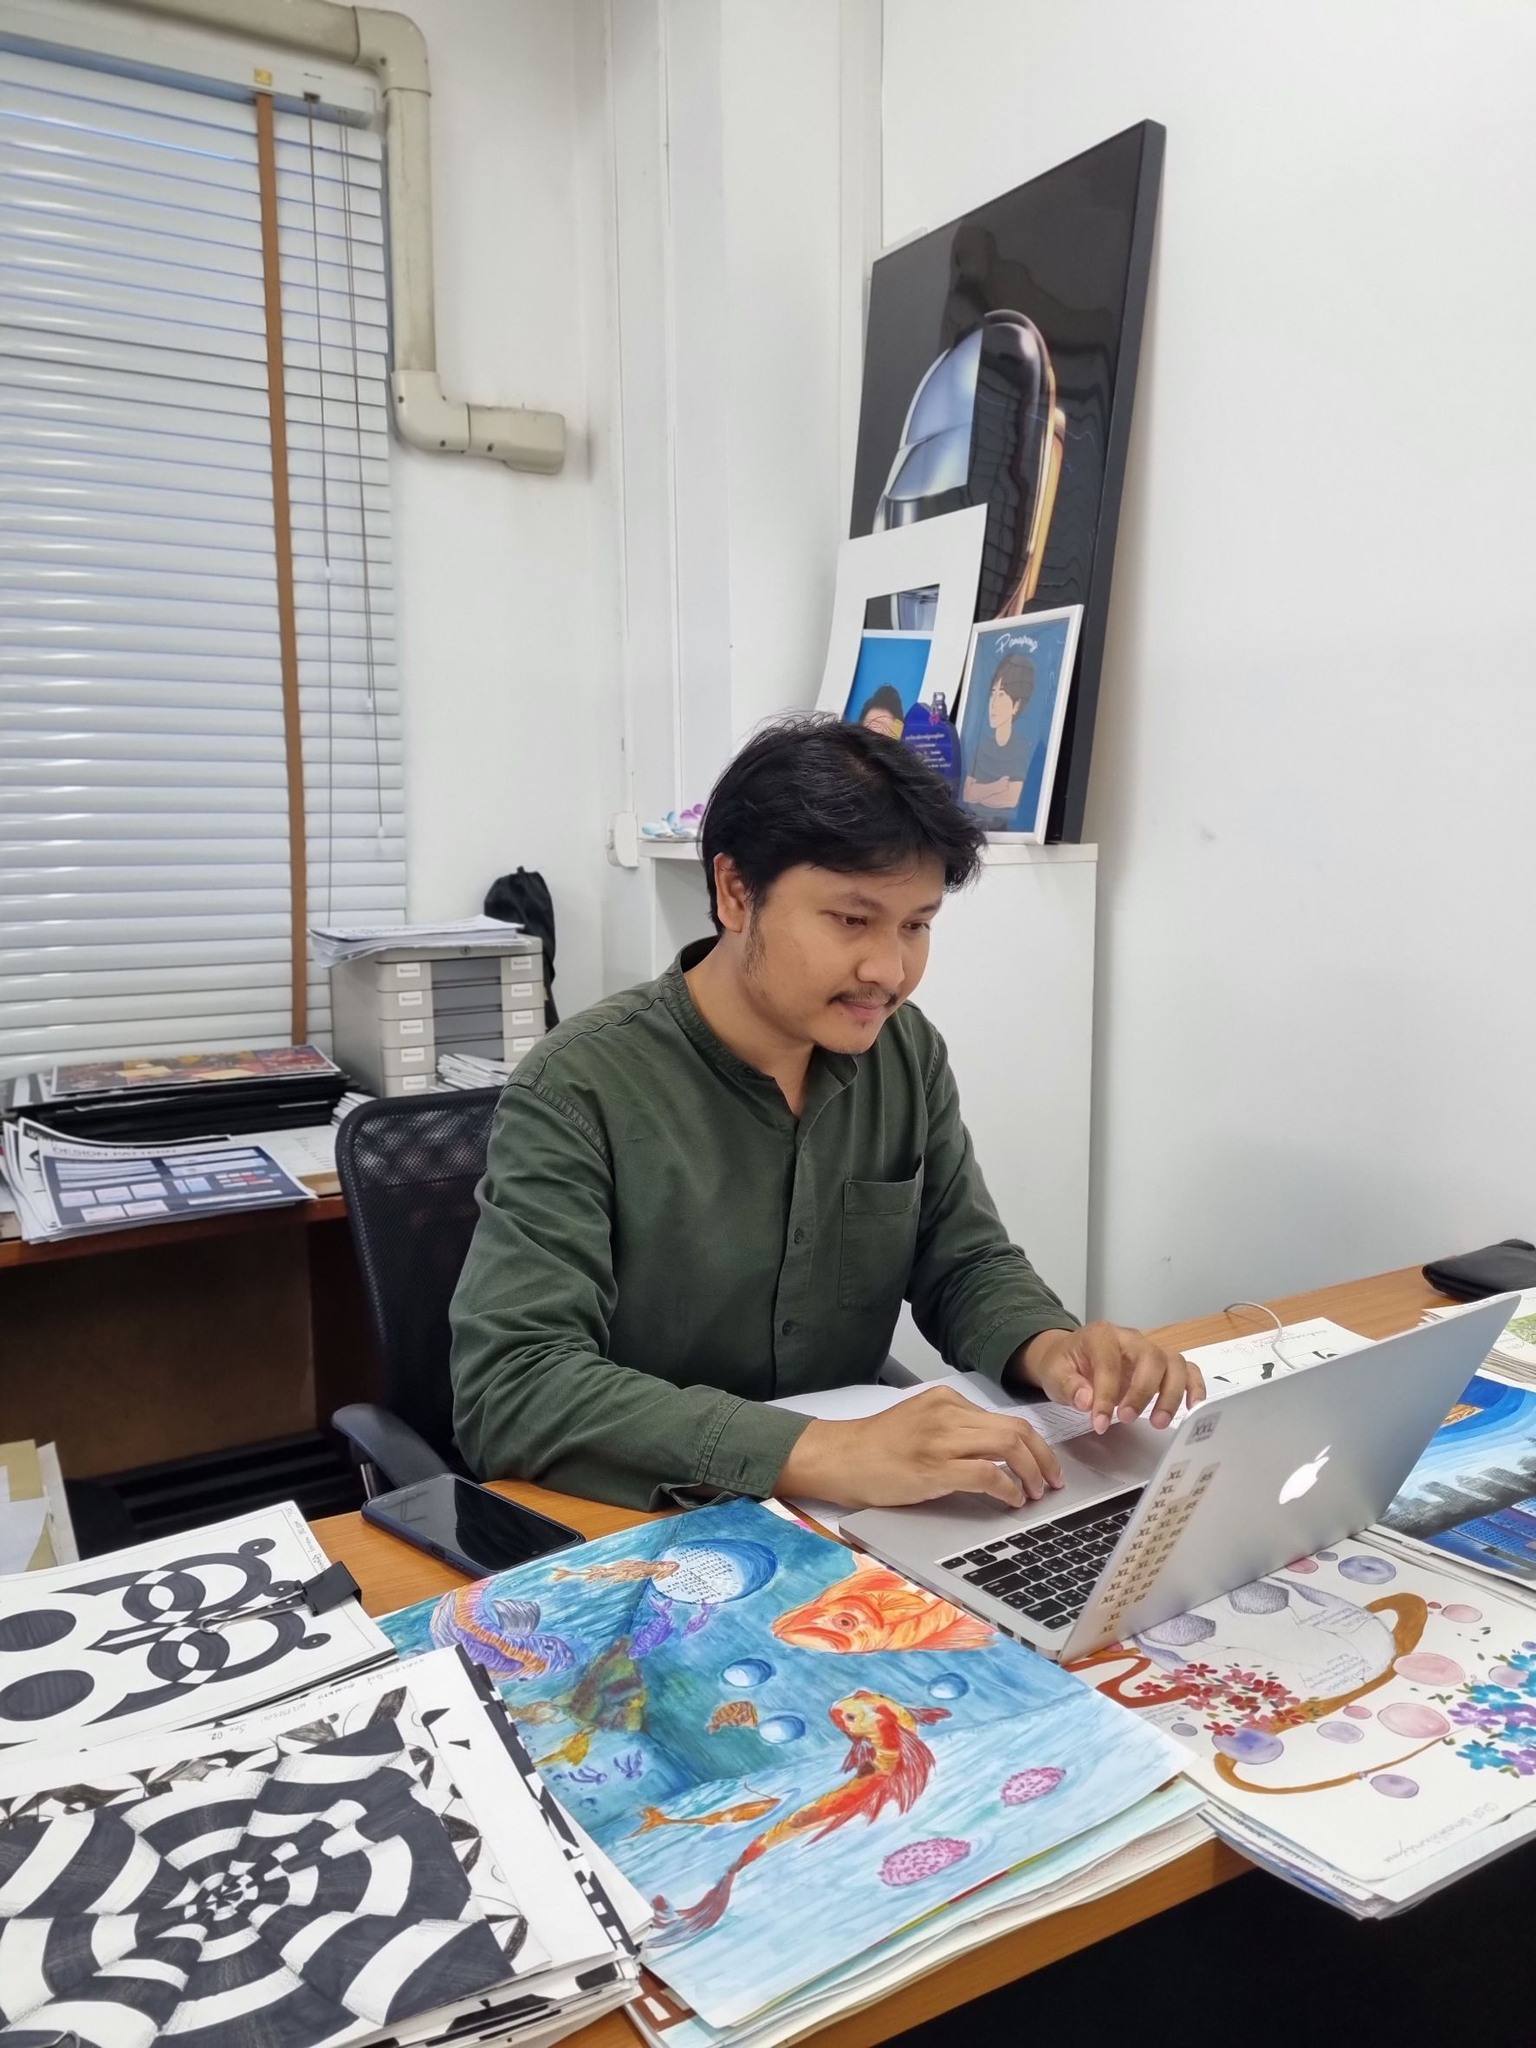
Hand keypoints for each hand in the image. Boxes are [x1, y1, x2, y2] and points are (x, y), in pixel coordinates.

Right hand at [777, 1386, 1064, 1511]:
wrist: (838, 1457)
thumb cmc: (876, 1447)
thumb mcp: (920, 1422)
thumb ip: (955, 1429)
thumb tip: (998, 1453)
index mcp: (946, 1401)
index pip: (1007, 1419)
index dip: (1035, 1445)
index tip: (1045, 1465)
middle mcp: (948, 1414)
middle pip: (1017, 1430)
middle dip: (1043, 1459)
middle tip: (1052, 1483)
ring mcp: (941, 1440)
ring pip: (1009, 1448)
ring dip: (1031, 1474)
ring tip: (1034, 1494)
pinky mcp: (933, 1469)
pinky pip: (987, 1475)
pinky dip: (1008, 1489)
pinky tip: (1011, 1501)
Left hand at [1015, 1322, 1205, 1434]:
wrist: (1070, 1356)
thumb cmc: (1064, 1364)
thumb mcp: (1054, 1374)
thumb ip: (1068, 1386)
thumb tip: (1087, 1401)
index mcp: (1101, 1335)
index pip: (1110, 1362)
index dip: (1106, 1394)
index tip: (1100, 1423)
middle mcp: (1131, 1337)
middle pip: (1151, 1357)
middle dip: (1143, 1392)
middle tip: (1128, 1419)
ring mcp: (1149, 1349)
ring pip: (1174, 1363)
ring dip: (1171, 1394)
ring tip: (1159, 1422)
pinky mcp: (1161, 1364)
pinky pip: (1187, 1369)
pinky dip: (1194, 1386)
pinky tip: (1192, 1408)